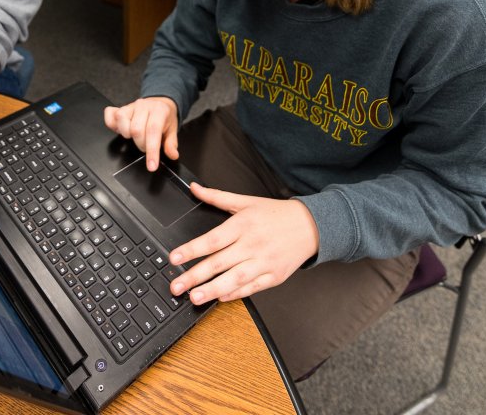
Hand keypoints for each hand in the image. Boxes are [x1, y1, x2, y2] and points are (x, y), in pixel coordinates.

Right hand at [103, 97, 178, 170]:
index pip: (153, 131)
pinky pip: (110, 115)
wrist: (159, 104)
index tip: (151, 166)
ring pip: (122, 123)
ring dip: (127, 135)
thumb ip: (171, 143)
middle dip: (141, 145)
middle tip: (146, 145)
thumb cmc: (164, 117)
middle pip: (136, 130)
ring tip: (135, 136)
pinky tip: (120, 129)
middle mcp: (144, 106)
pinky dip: (112, 124)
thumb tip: (172, 154)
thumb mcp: (172, 130)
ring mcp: (130, 106)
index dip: (152, 150)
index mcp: (159, 110)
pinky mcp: (120, 108)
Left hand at [168, 184, 319, 303]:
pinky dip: (236, 294)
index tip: (174, 258)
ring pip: (234, 279)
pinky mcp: (274, 277)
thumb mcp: (246, 201)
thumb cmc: (275, 214)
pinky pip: (252, 288)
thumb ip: (217, 196)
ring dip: (212, 290)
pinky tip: (220, 297)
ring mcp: (264, 262)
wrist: (310, 226)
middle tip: (176, 285)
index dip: (191, 250)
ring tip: (194, 297)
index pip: (212, 240)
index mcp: (243, 224)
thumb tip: (195, 188)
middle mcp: (252, 244)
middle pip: (219, 262)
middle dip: (195, 276)